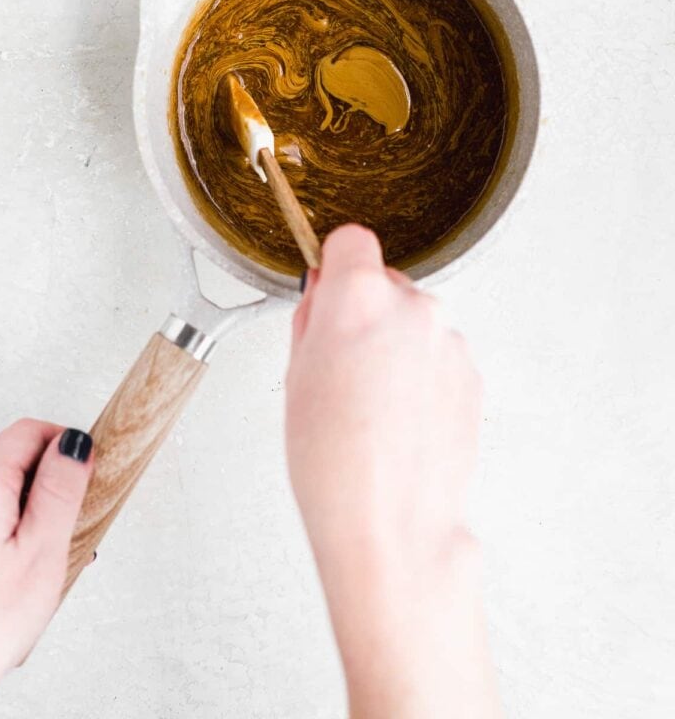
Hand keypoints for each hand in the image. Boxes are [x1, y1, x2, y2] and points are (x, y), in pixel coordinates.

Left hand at [0, 421, 92, 716]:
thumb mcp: (43, 549)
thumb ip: (61, 488)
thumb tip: (76, 443)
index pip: (33, 431)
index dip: (67, 446)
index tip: (88, 474)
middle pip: (18, 457)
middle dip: (52, 483)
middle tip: (72, 523)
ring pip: (5, 487)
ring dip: (34, 510)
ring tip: (49, 555)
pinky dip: (14, 528)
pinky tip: (23, 566)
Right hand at [287, 225, 499, 718]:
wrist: (392, 525)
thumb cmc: (334, 463)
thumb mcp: (295, 376)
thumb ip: (314, 320)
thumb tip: (324, 295)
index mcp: (359, 297)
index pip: (350, 241)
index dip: (334, 265)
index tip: (327, 289)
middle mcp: (413, 306)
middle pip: (384, 282)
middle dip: (363, 311)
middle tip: (339, 364)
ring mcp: (447, 340)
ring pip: (412, 321)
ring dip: (394, 345)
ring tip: (370, 405)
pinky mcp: (471, 373)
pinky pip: (435, 355)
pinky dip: (419, 374)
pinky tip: (398, 419)